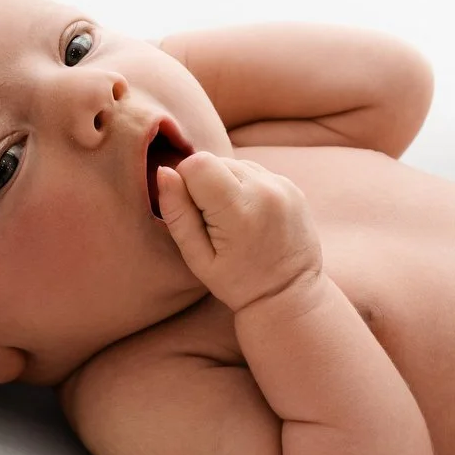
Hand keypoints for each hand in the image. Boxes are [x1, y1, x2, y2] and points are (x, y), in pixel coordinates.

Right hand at [156, 151, 322, 313]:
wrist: (290, 294)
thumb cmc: (238, 283)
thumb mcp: (198, 258)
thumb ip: (177, 214)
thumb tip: (163, 172)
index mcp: (240, 210)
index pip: (197, 164)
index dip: (185, 183)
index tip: (195, 213)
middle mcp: (266, 190)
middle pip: (215, 160)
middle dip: (205, 185)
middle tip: (214, 222)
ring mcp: (282, 185)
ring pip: (234, 163)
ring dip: (225, 184)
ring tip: (233, 221)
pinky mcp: (291, 186)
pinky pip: (254, 171)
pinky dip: (245, 187)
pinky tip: (250, 216)